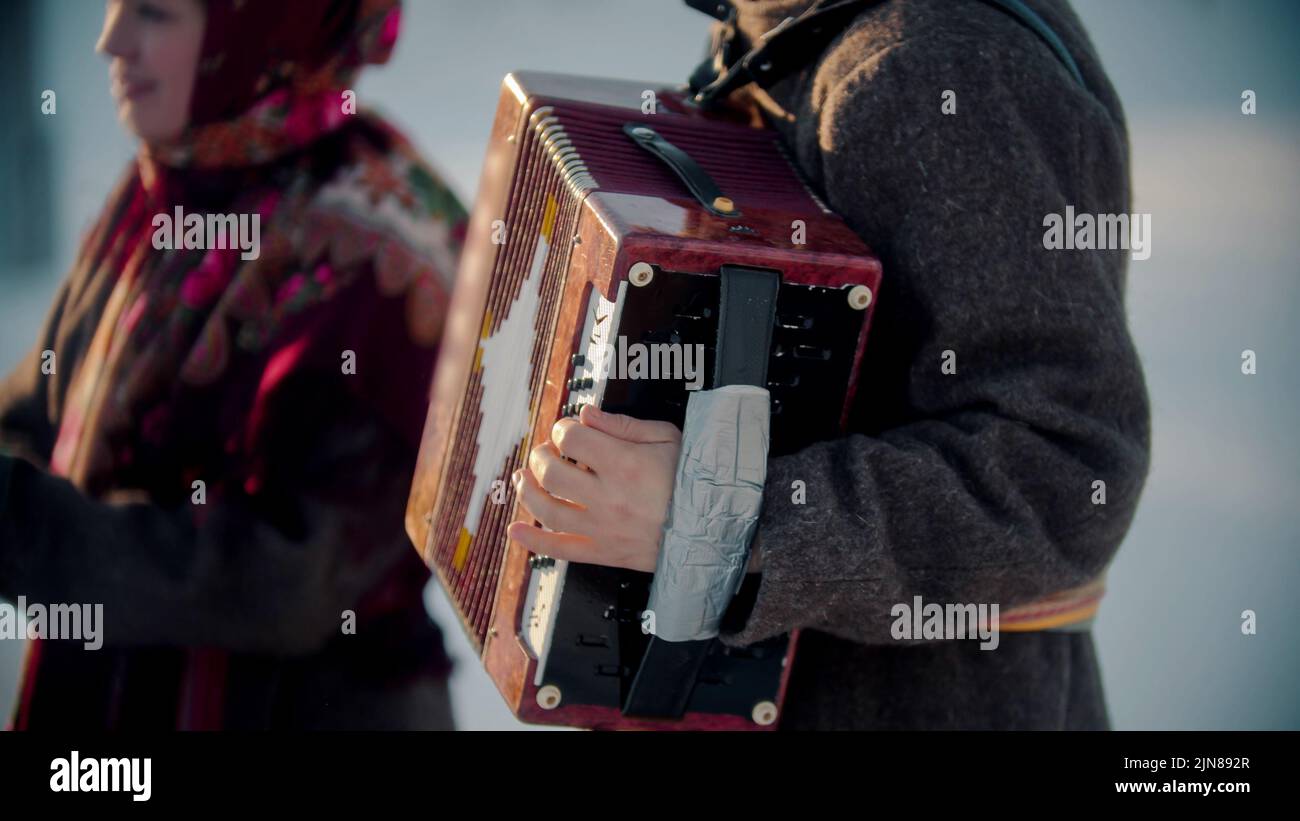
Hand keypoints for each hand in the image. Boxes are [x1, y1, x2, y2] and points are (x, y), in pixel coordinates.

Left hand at [509, 406, 680, 572]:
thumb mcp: (667, 439)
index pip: (572, 439)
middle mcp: (608, 497)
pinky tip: (515, 529)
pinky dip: (532, 541)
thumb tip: (586, 415)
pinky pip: (560, 550)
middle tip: (545, 451)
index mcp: (624, 464)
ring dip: (526, 490)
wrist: (714, 529)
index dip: (563, 429)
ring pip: (547, 509)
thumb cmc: (694, 481)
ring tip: (522, 477)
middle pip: (551, 472)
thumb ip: (623, 426)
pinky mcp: (603, 552)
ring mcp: (602, 528)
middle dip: (540, 456)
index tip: (567, 430)